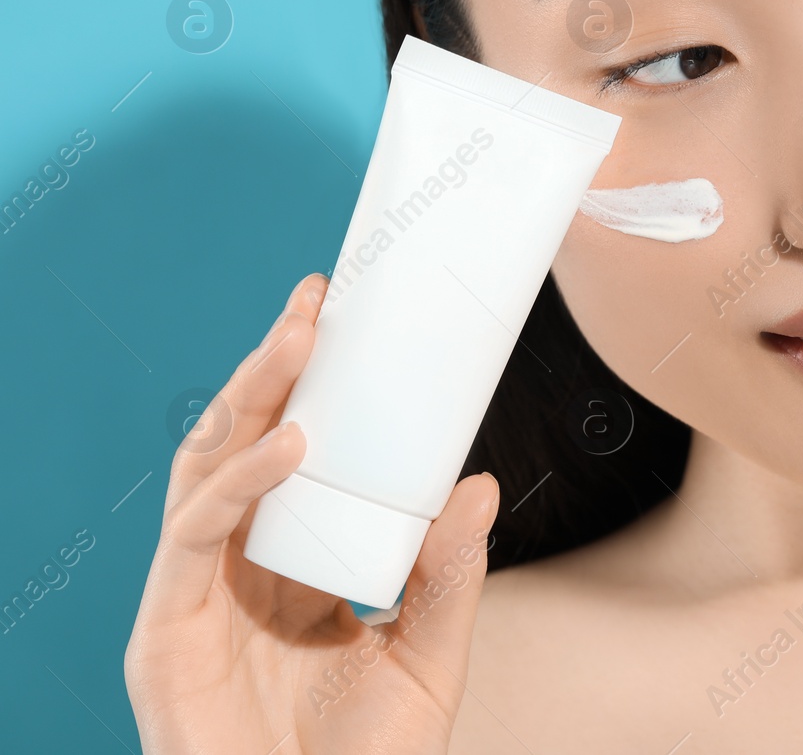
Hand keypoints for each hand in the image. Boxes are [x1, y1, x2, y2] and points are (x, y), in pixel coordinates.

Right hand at [125, 273, 499, 754]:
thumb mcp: (430, 657)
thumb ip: (451, 576)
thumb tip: (483, 484)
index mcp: (295, 565)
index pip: (294, 458)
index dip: (313, 391)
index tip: (351, 322)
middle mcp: (241, 569)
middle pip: (245, 445)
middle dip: (274, 366)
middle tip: (319, 299)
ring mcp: (197, 596)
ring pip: (206, 469)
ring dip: (250, 396)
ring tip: (300, 338)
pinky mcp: (165, 632)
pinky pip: (192, 537)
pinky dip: (236, 484)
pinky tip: (287, 445)